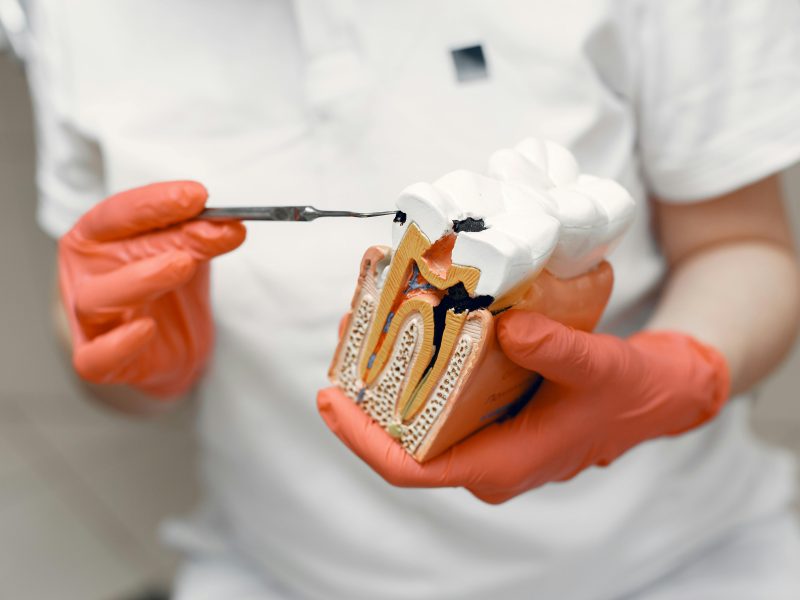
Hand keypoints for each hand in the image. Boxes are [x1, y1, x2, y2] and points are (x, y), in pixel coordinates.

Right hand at [59, 181, 245, 397]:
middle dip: (159, 239)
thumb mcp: (187, 254)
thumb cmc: (166, 288)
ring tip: (183, 265)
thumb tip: (228, 224)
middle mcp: (85, 273)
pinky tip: (145, 329)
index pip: (119, 213)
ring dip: (142, 280)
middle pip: (111, 251)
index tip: (197, 195)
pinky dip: (119, 344)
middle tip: (203, 231)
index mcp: (97, 237)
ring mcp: (86, 317)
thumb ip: (201, 238)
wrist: (168, 343)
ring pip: (97, 299)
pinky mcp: (96, 358)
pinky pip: (97, 356)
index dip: (156, 202)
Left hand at [318, 310, 728, 503]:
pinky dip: (415, 374)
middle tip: (346, 341)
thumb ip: (555, 350)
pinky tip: (406, 336)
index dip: (361, 438)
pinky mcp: (487, 423)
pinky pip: (436, 406)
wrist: (649, 396)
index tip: (330, 400)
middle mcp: (482, 462)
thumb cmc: (624, 391)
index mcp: (498, 464)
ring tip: (363, 331)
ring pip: (416, 422)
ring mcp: (483, 443)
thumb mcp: (595, 365)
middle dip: (364, 398)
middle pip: (402, 441)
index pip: (409, 468)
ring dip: (385, 382)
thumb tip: (509, 327)